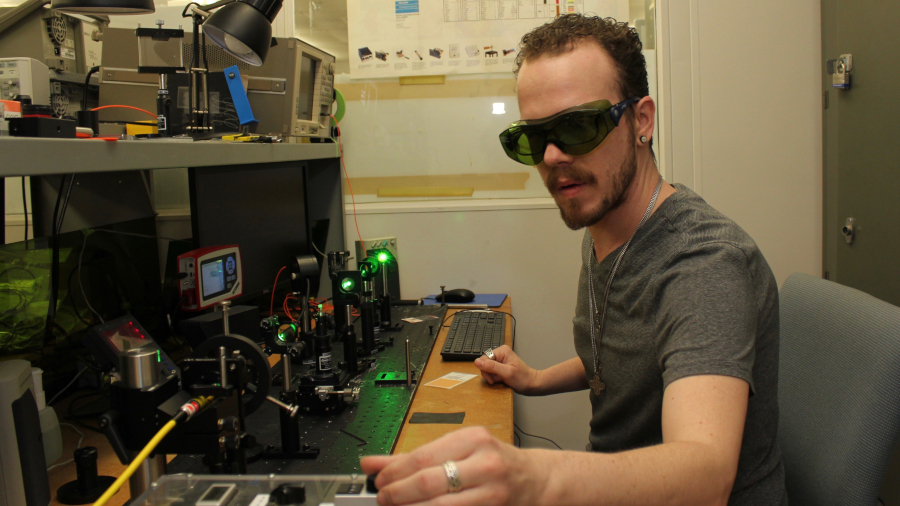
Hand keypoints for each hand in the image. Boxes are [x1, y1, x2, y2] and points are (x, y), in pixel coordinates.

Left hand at [360, 427, 543, 505]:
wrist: (536, 480)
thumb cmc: (494, 463)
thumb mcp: (458, 451)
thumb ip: (415, 457)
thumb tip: (372, 463)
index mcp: (473, 439)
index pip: (424, 455)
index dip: (395, 471)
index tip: (379, 480)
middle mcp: (485, 462)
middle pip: (430, 481)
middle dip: (399, 493)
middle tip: (383, 498)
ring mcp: (492, 490)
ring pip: (441, 505)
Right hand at [474, 345, 537, 393]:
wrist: (532, 384)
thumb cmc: (523, 379)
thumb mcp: (506, 373)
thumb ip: (491, 366)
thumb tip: (477, 362)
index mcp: (502, 351)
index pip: (484, 359)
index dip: (486, 370)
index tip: (492, 379)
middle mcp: (500, 354)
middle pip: (484, 364)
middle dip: (489, 374)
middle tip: (498, 380)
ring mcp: (500, 360)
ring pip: (487, 369)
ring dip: (492, 377)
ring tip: (502, 380)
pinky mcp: (501, 367)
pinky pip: (492, 372)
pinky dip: (495, 378)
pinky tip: (502, 380)